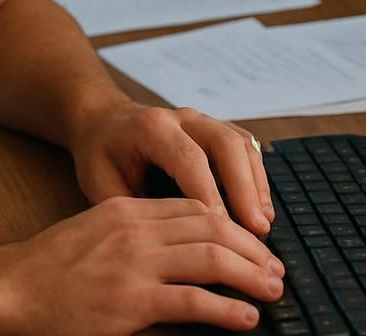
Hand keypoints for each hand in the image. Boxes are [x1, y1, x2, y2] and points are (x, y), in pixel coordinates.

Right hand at [0, 195, 283, 334]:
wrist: (10, 289)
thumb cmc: (48, 269)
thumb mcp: (95, 234)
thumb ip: (135, 236)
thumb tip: (178, 253)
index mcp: (128, 211)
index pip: (195, 207)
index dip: (232, 225)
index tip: (253, 245)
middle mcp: (136, 230)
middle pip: (212, 227)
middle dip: (251, 249)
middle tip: (274, 270)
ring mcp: (135, 265)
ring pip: (211, 259)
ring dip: (250, 275)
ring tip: (270, 291)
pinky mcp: (132, 301)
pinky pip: (194, 300)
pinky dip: (227, 309)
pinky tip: (244, 318)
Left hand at [69, 101, 273, 235]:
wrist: (103, 121)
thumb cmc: (102, 156)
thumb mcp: (101, 184)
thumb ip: (133, 210)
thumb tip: (168, 248)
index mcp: (152, 127)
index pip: (189, 159)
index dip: (210, 195)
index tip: (223, 230)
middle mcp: (183, 118)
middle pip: (226, 145)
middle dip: (244, 188)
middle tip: (258, 230)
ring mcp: (203, 120)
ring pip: (242, 144)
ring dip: (257, 185)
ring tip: (264, 225)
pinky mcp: (216, 129)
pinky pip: (246, 148)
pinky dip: (257, 178)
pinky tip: (261, 209)